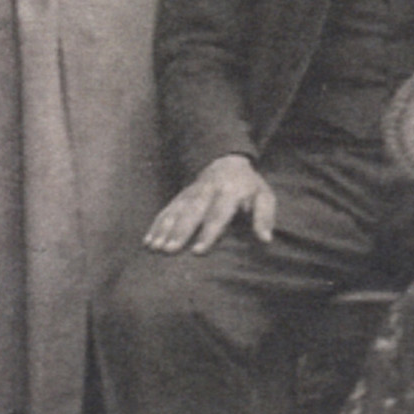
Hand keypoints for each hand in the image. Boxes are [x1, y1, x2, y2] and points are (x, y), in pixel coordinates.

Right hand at [143, 154, 275, 254]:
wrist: (228, 162)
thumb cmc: (249, 187)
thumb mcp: (264, 197)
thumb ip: (265, 217)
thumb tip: (266, 239)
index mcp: (230, 192)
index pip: (218, 214)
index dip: (208, 233)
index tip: (198, 251)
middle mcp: (207, 191)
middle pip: (192, 212)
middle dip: (179, 231)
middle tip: (169, 250)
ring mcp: (191, 192)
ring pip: (175, 211)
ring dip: (164, 229)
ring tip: (155, 247)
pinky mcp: (180, 196)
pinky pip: (166, 209)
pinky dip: (156, 224)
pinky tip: (148, 241)